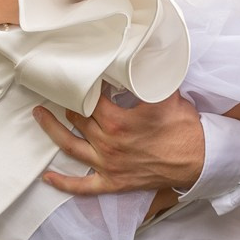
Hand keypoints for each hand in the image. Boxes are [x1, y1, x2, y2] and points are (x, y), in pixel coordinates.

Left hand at [34, 88, 205, 195]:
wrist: (200, 160)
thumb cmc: (184, 127)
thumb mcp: (165, 94)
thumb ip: (147, 76)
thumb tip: (140, 52)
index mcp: (118, 121)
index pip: (89, 99)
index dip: (81, 86)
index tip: (75, 76)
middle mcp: (108, 144)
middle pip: (77, 119)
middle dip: (66, 103)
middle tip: (56, 89)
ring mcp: (108, 165)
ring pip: (70, 146)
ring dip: (52, 130)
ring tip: (40, 115)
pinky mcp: (113, 182)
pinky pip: (83, 186)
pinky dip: (64, 182)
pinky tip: (48, 176)